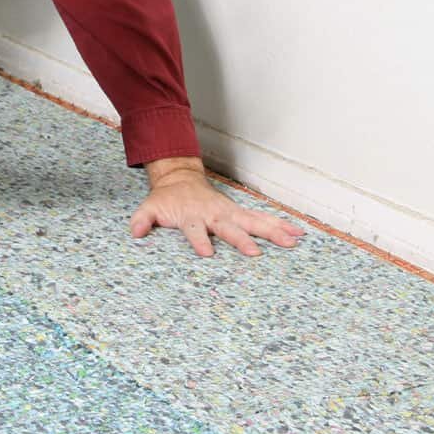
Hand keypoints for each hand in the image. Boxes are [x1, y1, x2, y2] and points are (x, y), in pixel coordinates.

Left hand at [130, 157, 307, 257]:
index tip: (207, 253)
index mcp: (192, 215)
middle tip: (255, 253)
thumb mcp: (149, 208)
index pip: (195, 230)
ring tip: (292, 241)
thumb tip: (135, 231)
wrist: (180, 179)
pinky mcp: (239, 213)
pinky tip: (298, 234)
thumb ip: (142, 219)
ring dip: (272, 231)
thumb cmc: (166, 200)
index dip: (200, 240)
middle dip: (241, 239)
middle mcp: (214, 214)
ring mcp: (229, 212)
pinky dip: (280, 225)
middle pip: (229, 227)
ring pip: (253, 221)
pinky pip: (262, 219)